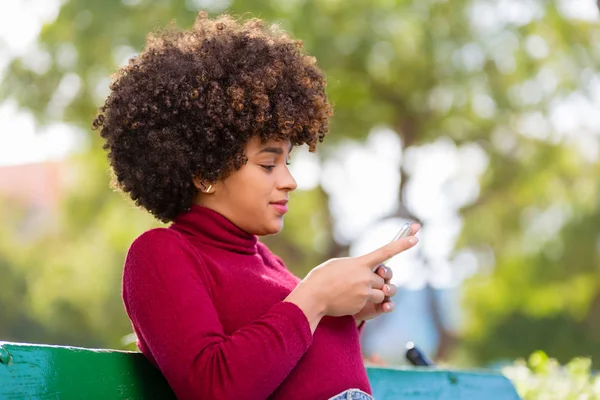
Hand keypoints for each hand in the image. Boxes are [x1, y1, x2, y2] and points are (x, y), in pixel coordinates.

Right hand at [285, 227, 418, 331]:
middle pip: (383, 279)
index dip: (402, 244)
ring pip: (381, 292)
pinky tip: (348, 300)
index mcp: (360, 262)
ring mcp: (365, 290)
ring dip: (372, 293)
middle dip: (375, 282)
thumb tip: (367, 270)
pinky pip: (374, 303)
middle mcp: (365, 276)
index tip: (416, 236)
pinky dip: (365, 302)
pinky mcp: (363, 304)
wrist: (313, 296)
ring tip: (353, 293)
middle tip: (357, 284)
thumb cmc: (322, 278)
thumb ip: (356, 265)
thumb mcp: (338, 264)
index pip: (386, 251)